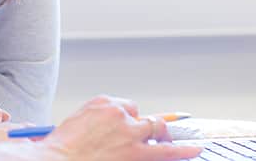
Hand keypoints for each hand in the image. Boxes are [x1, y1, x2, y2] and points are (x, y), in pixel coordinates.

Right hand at [41, 95, 201, 160]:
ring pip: (155, 129)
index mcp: (101, 103)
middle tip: (147, 135)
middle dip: (144, 126)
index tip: (125, 128)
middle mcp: (119, 114)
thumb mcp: (72, 123)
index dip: (127, 120)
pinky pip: (166, 150)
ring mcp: (129, 132)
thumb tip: (96, 130)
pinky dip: (183, 150)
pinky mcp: (136, 152)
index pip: (125, 107)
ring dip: (160, 135)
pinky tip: (194, 149)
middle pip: (141, 116)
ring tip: (171, 140)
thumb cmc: (60, 149)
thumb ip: (91, 121)